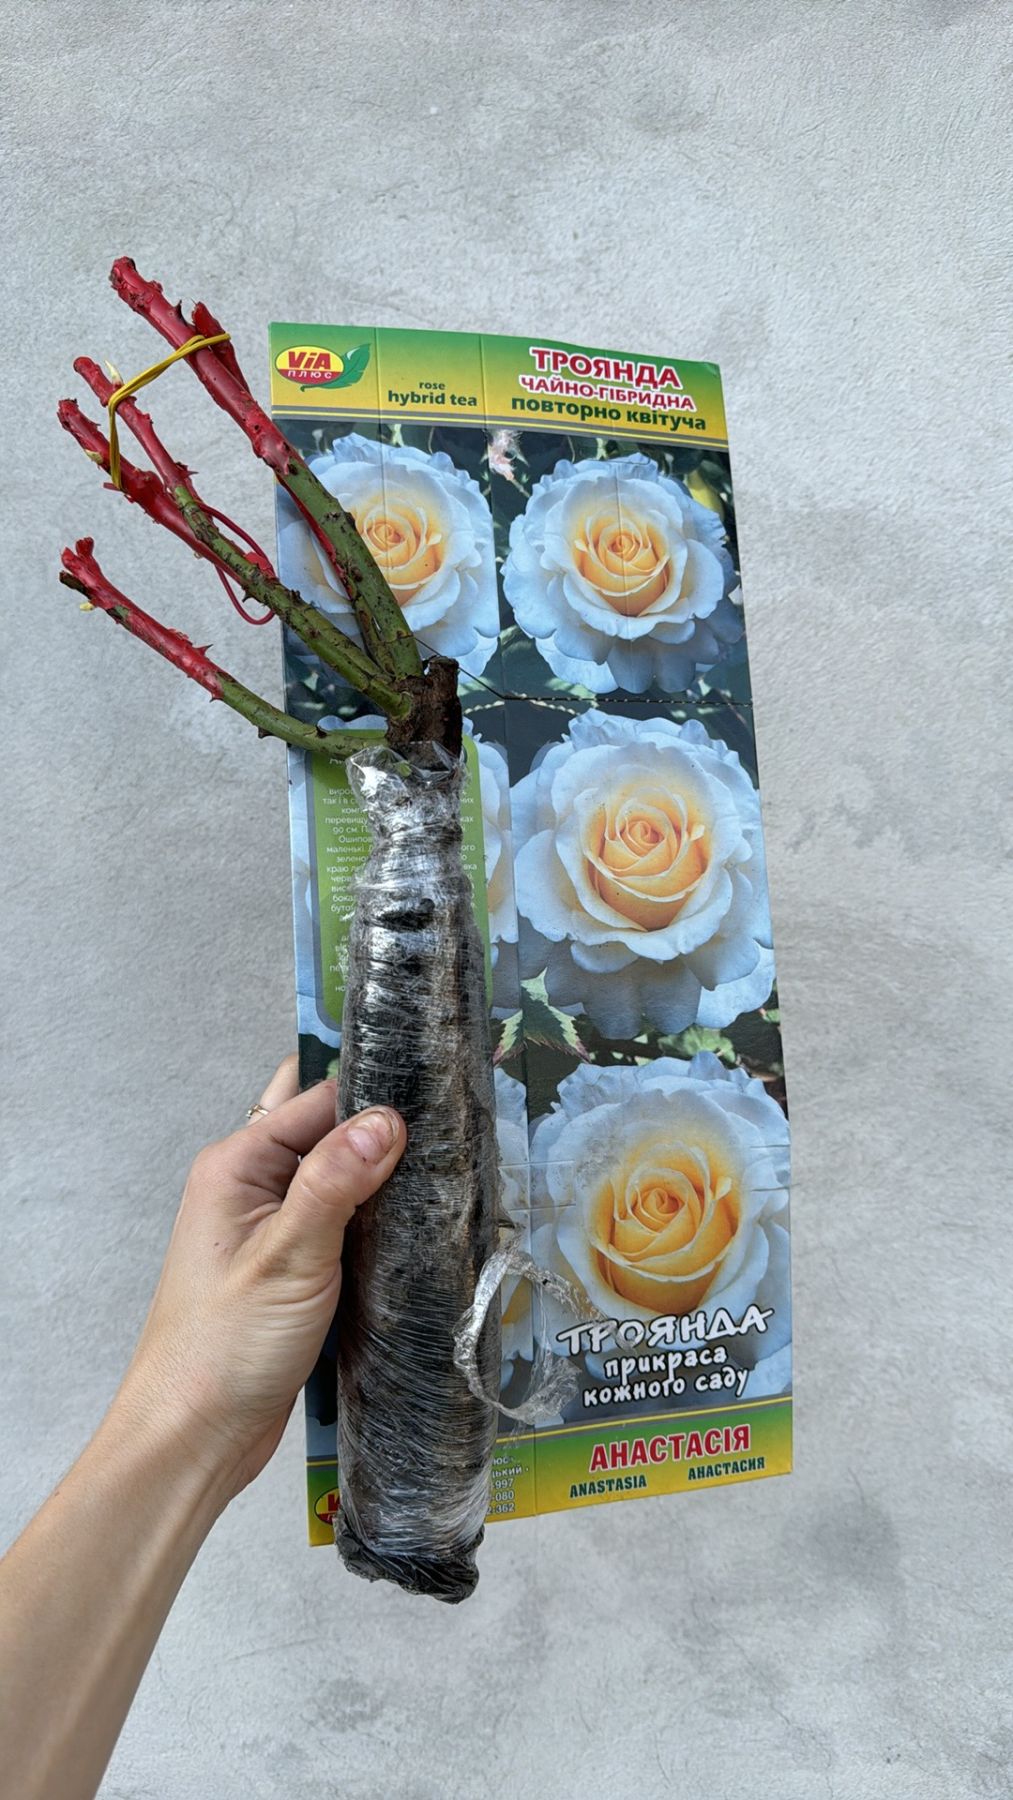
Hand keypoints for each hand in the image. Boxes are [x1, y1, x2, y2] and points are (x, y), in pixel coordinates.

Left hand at [110, 1056, 405, 1502]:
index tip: (439, 1092)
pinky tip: (418, 1220)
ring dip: (382, 1173)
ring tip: (449, 1166)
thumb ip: (334, 1183)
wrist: (195, 1437)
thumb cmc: (224, 1349)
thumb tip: (387, 1118)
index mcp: (237, 1165)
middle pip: (325, 1128)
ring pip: (338, 1174)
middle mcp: (251, 1184)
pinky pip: (341, 1218)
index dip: (375, 1093)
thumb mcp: (288, 1258)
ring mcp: (272, 1225)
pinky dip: (375, 1215)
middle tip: (448, 1123)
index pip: (316, 1099)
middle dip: (379, 1123)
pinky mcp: (294, 1264)